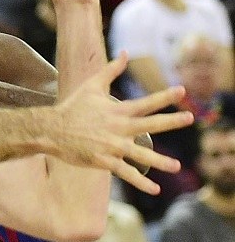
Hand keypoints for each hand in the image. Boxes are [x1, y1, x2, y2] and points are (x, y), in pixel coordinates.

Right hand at [48, 55, 189, 194]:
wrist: (51, 130)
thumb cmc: (72, 107)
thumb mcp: (91, 85)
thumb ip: (111, 70)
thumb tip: (124, 52)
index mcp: (117, 111)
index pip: (145, 103)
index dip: (164, 97)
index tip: (182, 91)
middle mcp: (118, 128)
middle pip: (149, 125)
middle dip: (170, 121)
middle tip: (189, 118)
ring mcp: (112, 146)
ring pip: (141, 155)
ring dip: (160, 161)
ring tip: (177, 167)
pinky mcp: (104, 161)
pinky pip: (126, 172)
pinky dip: (140, 182)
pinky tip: (154, 189)